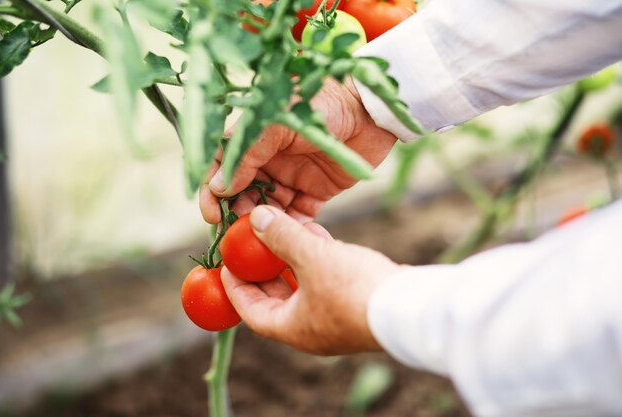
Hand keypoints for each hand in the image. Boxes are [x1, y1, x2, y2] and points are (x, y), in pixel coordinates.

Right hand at [200, 78, 396, 223]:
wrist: (370, 108)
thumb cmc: (322, 103)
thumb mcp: (278, 122)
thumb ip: (248, 152)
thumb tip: (219, 186)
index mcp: (254, 138)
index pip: (222, 167)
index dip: (212, 191)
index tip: (212, 214)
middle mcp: (269, 159)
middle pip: (241, 193)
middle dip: (236, 213)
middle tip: (237, 233)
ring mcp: (292, 176)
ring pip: (267, 208)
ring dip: (261, 224)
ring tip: (260, 239)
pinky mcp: (316, 191)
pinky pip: (297, 216)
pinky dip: (290, 228)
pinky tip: (286, 238)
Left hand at [221, 205, 403, 354]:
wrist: (410, 307)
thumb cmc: (354, 290)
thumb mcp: (312, 258)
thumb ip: (282, 237)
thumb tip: (255, 217)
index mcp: (292, 328)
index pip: (250, 310)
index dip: (234, 287)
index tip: (224, 265)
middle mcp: (310, 327)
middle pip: (276, 296)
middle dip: (263, 267)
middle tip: (250, 242)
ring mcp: (334, 315)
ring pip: (303, 283)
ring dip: (291, 256)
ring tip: (280, 229)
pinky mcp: (354, 301)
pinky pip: (326, 277)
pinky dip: (316, 256)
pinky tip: (314, 230)